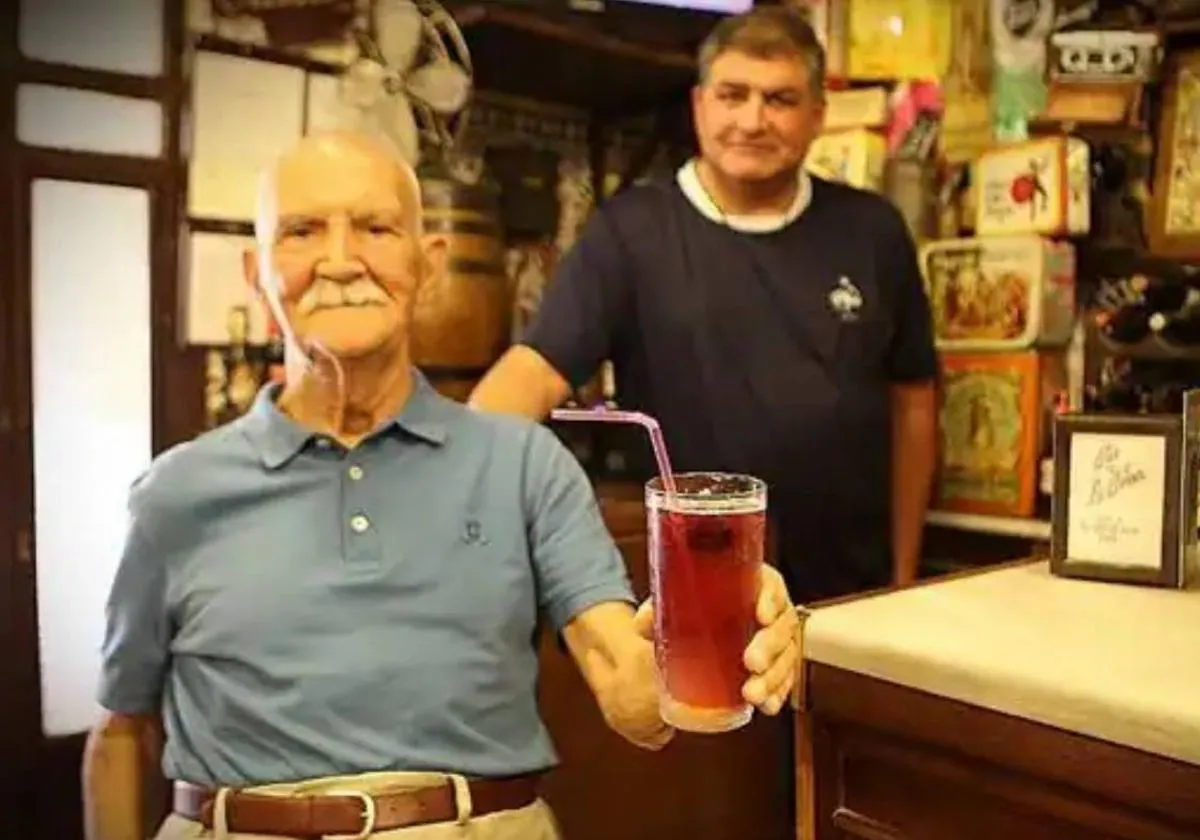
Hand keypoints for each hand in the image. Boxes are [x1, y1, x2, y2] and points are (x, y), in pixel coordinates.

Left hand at [633, 565, 800, 720]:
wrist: (703, 628)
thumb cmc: (698, 607)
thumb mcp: (678, 602)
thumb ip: (658, 609)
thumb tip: (642, 623)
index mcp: (753, 585)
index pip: (771, 584)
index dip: (772, 598)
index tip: (762, 615)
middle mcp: (772, 610)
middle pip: (782, 625)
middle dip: (770, 647)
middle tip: (751, 663)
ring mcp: (779, 639)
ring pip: (787, 656)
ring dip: (774, 677)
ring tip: (752, 694)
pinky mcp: (778, 664)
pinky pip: (786, 679)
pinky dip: (778, 693)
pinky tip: (767, 705)